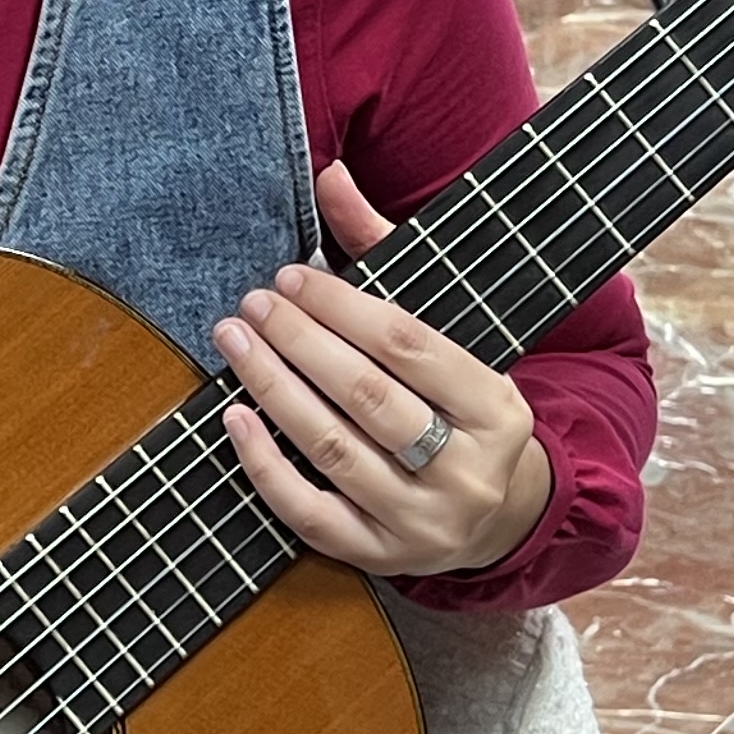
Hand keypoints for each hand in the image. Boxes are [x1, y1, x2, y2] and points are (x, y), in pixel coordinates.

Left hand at [210, 160, 554, 580]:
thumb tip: (329, 175)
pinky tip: (232, 417)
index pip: (409, 346)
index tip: (290, 277)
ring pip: (334, 450)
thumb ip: (386, 252)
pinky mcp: (381, 557)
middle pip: (368, 396)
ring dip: (273, 389)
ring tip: (233, 341)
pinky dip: (265, 465)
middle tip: (251, 304)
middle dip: (300, 343)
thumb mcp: (445, 334)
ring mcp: (423, 522)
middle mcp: (467, 470)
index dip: (342, 307)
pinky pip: (310, 514)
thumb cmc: (458, 406)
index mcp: (497, 407)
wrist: (500, 515)